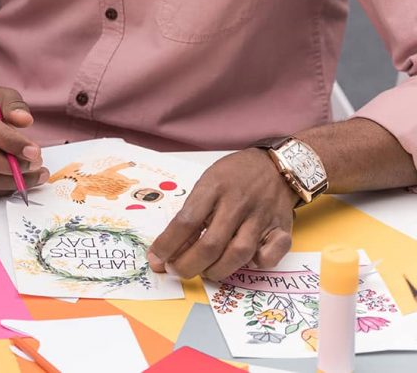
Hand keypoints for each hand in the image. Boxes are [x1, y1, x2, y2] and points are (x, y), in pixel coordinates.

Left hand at [148, 148, 295, 280]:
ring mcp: (261, 217)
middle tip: (176, 271)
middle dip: (188, 265)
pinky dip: (256, 265)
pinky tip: (246, 263)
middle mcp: (237, 203)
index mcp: (213, 187)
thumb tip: (169, 249)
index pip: (186, 222)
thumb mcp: (206, 184)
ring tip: (204, 272)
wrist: (276, 166)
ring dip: (217, 270)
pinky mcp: (282, 229)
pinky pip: (271, 255)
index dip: (168, 245)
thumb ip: (192, 213)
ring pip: (238, 254)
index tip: (156, 259)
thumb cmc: (233, 176)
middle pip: (210, 244)